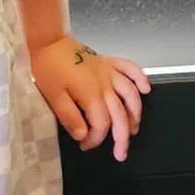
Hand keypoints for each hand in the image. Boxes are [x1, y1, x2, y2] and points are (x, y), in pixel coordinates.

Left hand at [31, 37, 149, 161]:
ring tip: (133, 129)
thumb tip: (83, 135)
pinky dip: (141, 78)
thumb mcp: (53, 97)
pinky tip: (146, 89)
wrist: (48, 41)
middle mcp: (105, 84)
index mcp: (91, 95)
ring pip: (131, 95)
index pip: (101, 124)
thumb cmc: (48, 67)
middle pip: (120, 114)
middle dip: (122, 137)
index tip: (85, 145)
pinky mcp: (108, 62)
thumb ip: (70, 118)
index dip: (96, 139)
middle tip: (120, 154)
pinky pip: (131, 68)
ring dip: (135, 113)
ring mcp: (109, 72)